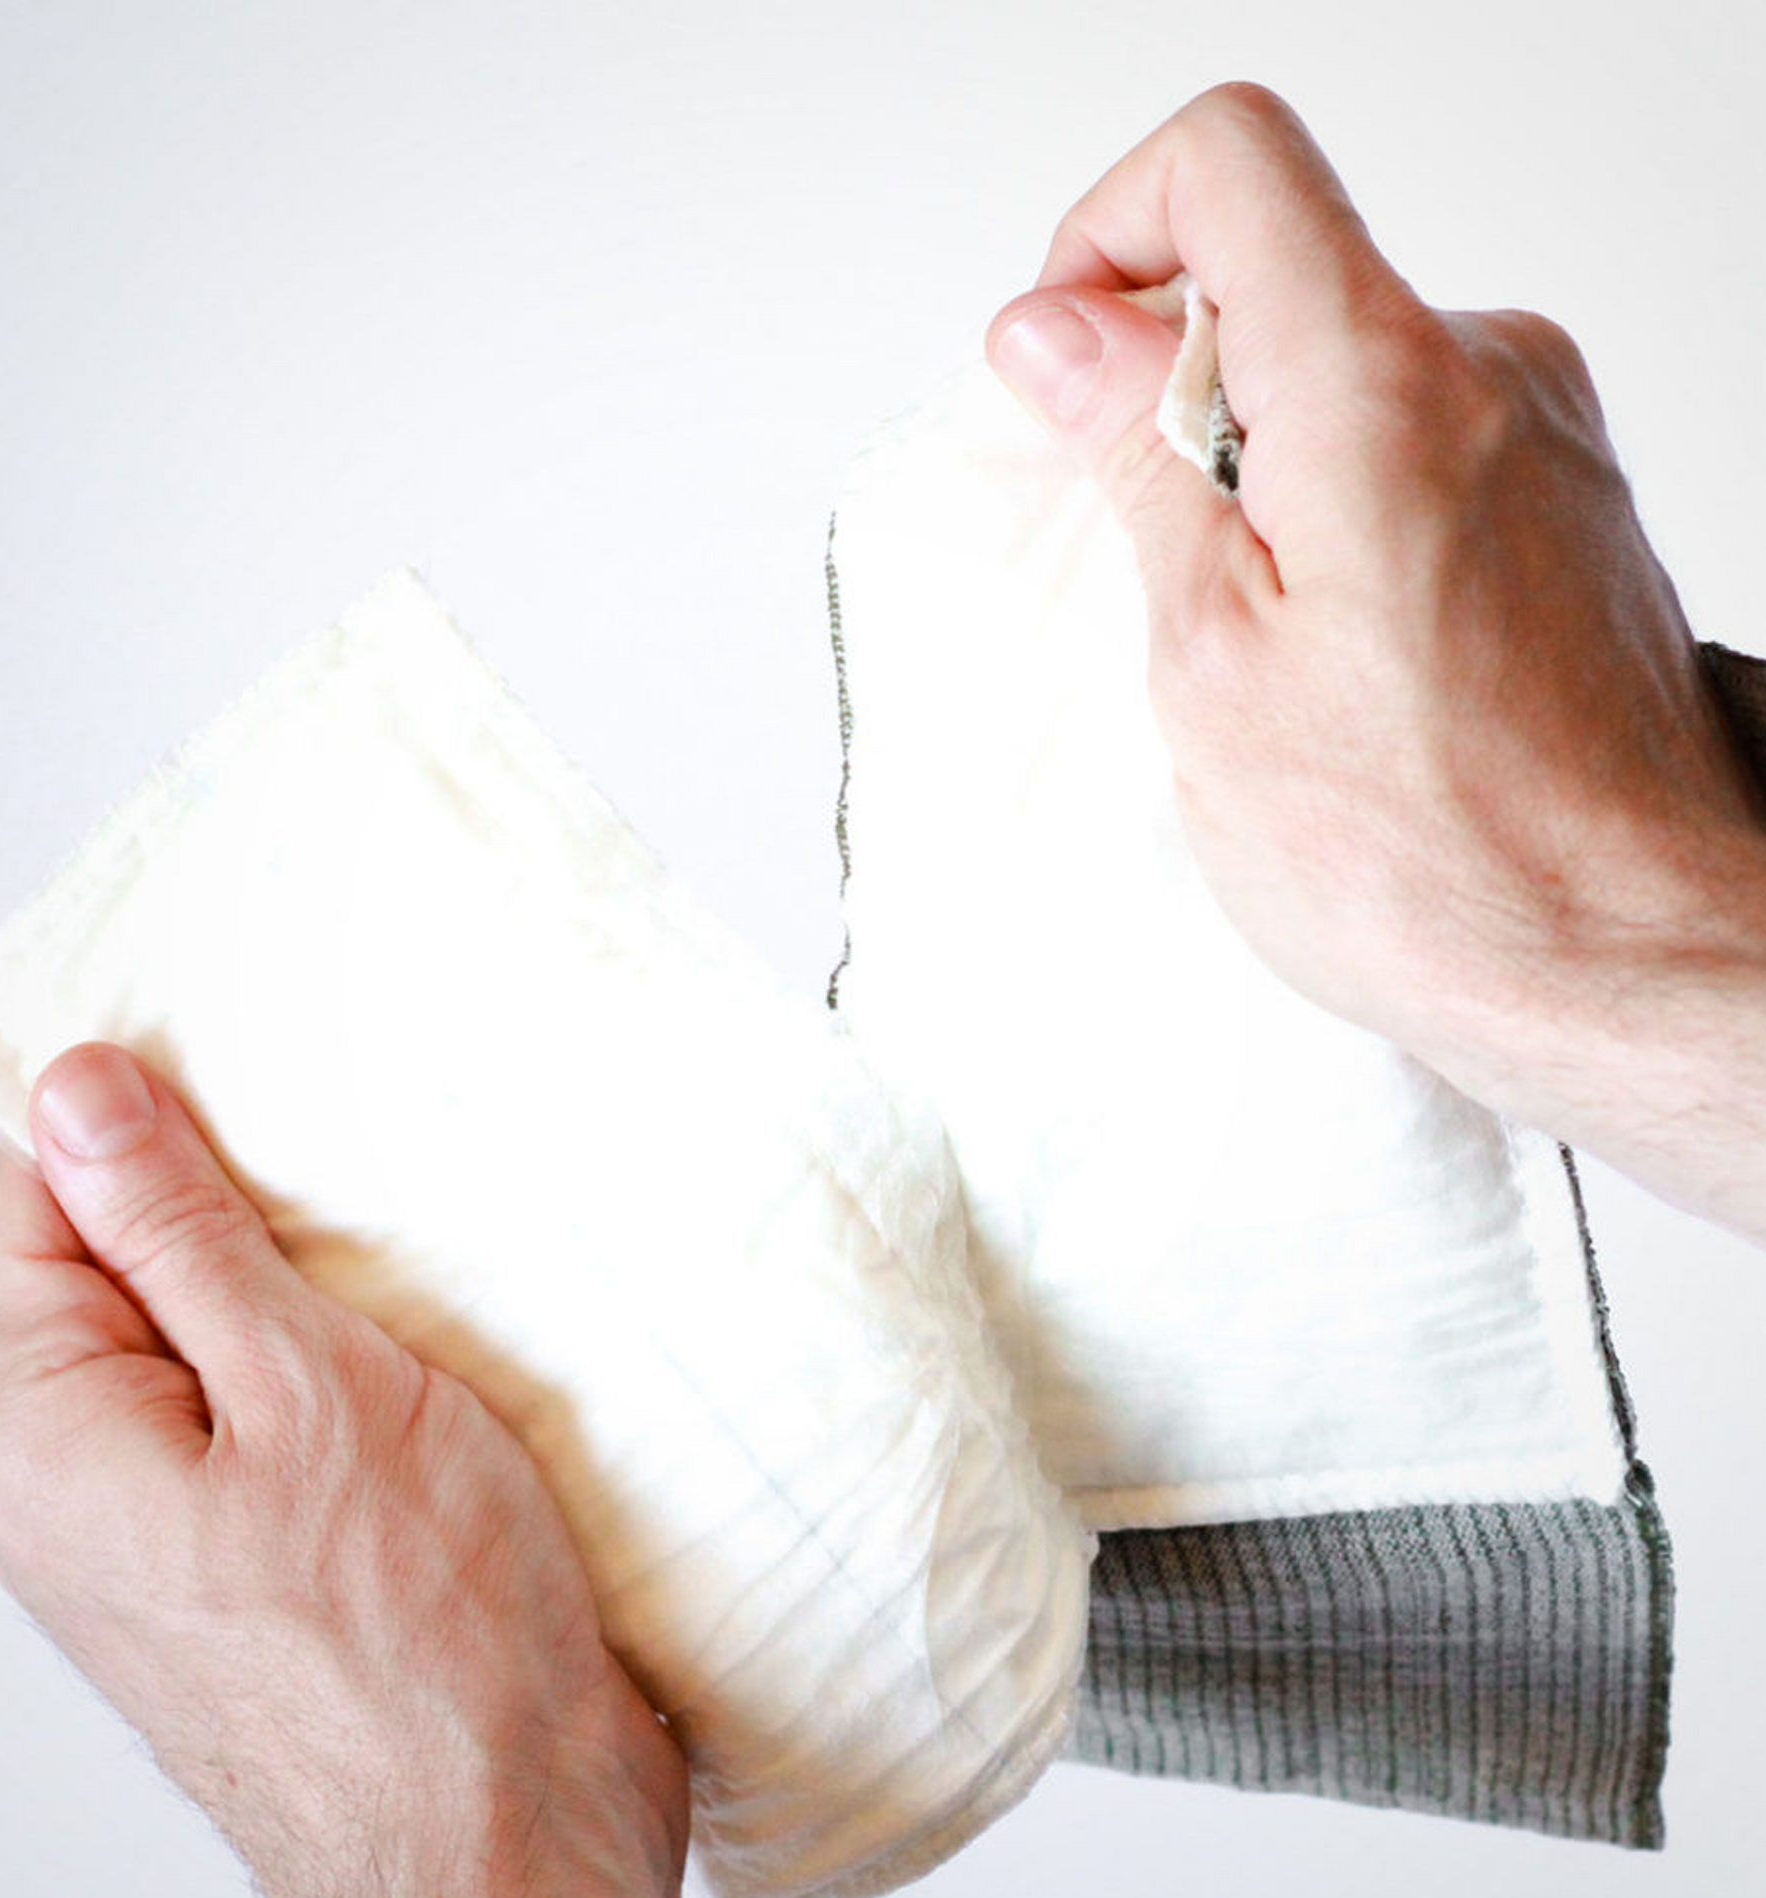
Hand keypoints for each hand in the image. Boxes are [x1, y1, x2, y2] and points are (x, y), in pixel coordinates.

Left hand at [0, 1041, 688, 1897]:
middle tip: (349, 1149)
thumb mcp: (302, 1385)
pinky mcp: (252, 1556)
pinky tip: (420, 1339)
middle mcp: (73, 1482)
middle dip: (233, 1192)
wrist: (504, 1839)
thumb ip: (177, 1236)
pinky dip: (334, 1354)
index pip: (35, 1193)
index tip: (230, 1042)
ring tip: (403, 1251)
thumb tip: (77, 1097)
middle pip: (122, 1260)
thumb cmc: (417, 1645)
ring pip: (207, 1334)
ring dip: (301, 1278)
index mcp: (45, 1424)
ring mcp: (162, 1528)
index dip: (129, 1103)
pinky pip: (263, 1408)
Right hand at [985, 82, 1765, 1243]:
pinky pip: (1401, 442)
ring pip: (1335, 371)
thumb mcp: (1211, 658)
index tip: (1067, 358)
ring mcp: (1537, 436)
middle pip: (1277, 273)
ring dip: (1247, 470)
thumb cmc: (1429, 856)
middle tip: (1138, 549)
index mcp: (1384, 387)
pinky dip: (1323, 509)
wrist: (1617, 957)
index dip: (1108, 232)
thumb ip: (1136, 458)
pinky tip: (1313, 653)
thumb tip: (1057, 335)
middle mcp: (1486, 376)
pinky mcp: (1558, 502)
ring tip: (1237, 638)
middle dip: (1168, 388)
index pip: (1227, 163)